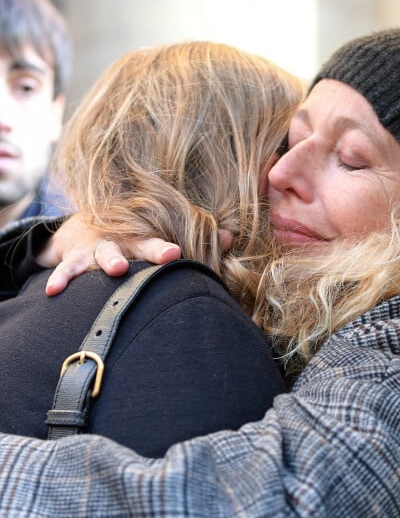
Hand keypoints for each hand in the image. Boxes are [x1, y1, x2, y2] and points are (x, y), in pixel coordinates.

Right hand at [37, 214, 181, 295]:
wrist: (80, 226)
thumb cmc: (129, 238)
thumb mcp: (152, 235)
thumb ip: (192, 238)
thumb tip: (228, 237)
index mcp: (142, 239)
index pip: (157, 242)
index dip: (164, 248)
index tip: (175, 253)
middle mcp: (122, 241)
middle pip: (137, 244)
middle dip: (148, 251)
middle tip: (161, 257)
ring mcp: (96, 247)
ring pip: (102, 253)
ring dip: (108, 260)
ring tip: (115, 269)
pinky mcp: (73, 256)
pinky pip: (66, 268)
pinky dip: (60, 278)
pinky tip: (53, 290)